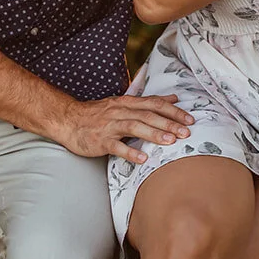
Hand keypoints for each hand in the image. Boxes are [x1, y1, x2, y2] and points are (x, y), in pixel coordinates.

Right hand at [55, 93, 193, 164]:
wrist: (68, 120)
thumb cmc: (98, 114)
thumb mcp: (123, 104)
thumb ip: (147, 102)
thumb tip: (172, 99)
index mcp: (126, 103)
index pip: (154, 104)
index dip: (173, 111)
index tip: (190, 119)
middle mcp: (120, 112)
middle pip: (148, 115)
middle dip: (169, 123)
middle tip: (187, 131)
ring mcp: (109, 126)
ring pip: (134, 127)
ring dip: (154, 134)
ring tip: (171, 141)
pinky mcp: (100, 141)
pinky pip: (116, 147)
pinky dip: (130, 152)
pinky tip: (143, 159)